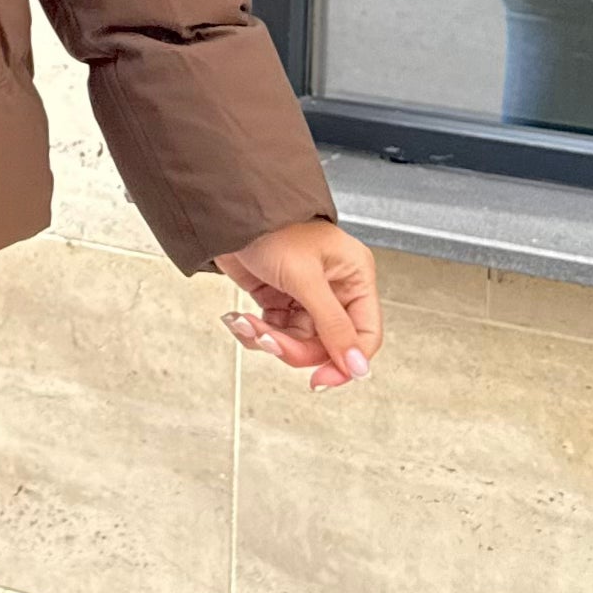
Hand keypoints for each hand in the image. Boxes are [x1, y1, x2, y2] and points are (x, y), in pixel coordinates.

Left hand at [212, 220, 381, 391]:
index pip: (364, 336)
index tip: (320, 380)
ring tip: (247, 323)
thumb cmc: (272, 226)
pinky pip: (275, 332)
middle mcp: (335, 289)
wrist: (228, 211)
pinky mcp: (279, 299)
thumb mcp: (305, 278)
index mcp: (355, 277)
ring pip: (297, 342)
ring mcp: (306, 296)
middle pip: (326, 345)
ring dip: (269, 339)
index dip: (345, 363)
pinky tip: (240, 318)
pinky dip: (256, 331)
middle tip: (268, 340)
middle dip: (293, 348)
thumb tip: (358, 367)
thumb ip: (332, 325)